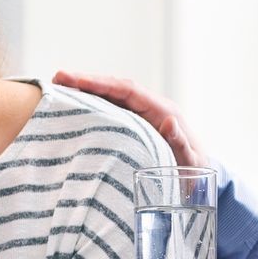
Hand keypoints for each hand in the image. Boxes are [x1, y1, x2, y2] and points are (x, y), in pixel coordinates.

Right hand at [52, 71, 209, 168]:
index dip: (101, 84)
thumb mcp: (191, 163)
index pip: (128, 90)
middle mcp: (151, 107)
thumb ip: (181, 144)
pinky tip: (73, 105)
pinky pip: (111, 110)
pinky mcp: (134, 125)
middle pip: (115, 87)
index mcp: (163, 111)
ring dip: (86, 90)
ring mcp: (141, 115)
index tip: (75, 81)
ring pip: (111, 97)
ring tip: (58, 88)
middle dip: (87, 81)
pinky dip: (92, 104)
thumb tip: (170, 122)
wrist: (199, 180)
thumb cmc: (194, 174)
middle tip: (58, 78)